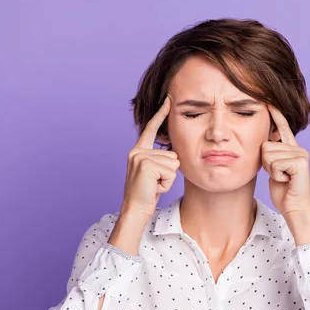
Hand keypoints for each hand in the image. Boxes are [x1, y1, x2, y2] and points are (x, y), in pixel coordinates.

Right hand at [120, 96, 178, 219]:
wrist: (135, 209)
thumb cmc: (147, 193)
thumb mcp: (153, 172)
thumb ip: (160, 159)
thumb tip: (175, 153)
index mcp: (138, 151)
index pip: (151, 129)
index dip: (161, 114)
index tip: (169, 99)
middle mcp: (137, 152)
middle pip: (172, 154)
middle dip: (169, 172)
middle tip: (155, 183)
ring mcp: (140, 158)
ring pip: (173, 164)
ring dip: (168, 179)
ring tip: (154, 185)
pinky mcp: (146, 166)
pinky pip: (170, 173)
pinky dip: (166, 184)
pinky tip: (154, 188)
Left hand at [261, 104, 309, 218]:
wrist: (293, 208)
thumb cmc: (283, 192)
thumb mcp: (273, 169)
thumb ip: (271, 155)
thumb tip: (264, 143)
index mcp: (292, 149)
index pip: (282, 127)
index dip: (275, 114)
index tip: (269, 100)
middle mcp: (298, 148)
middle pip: (265, 145)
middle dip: (266, 164)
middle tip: (279, 176)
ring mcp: (301, 154)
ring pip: (268, 154)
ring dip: (271, 170)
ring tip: (283, 178)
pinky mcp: (300, 162)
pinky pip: (275, 163)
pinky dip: (276, 175)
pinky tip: (286, 181)